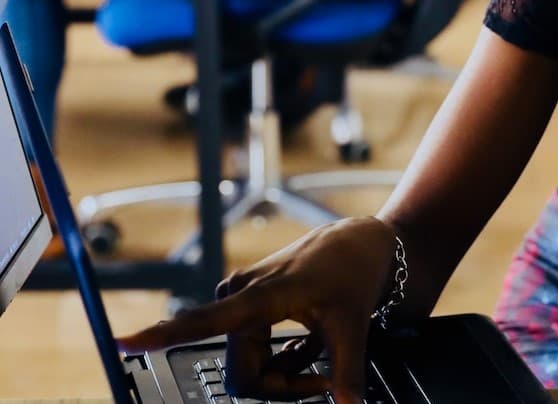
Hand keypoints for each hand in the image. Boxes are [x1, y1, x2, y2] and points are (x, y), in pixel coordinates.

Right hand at [118, 217, 397, 403]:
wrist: (362, 243)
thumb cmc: (353, 273)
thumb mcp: (353, 326)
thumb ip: (346, 372)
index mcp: (258, 296)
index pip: (203, 322)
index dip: (161, 334)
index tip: (123, 342)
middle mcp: (240, 297)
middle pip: (243, 374)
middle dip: (283, 387)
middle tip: (323, 382)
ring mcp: (243, 302)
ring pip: (251, 369)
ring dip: (286, 377)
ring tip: (321, 362)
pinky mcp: (250, 307)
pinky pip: (257, 356)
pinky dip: (285, 362)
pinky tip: (309, 346)